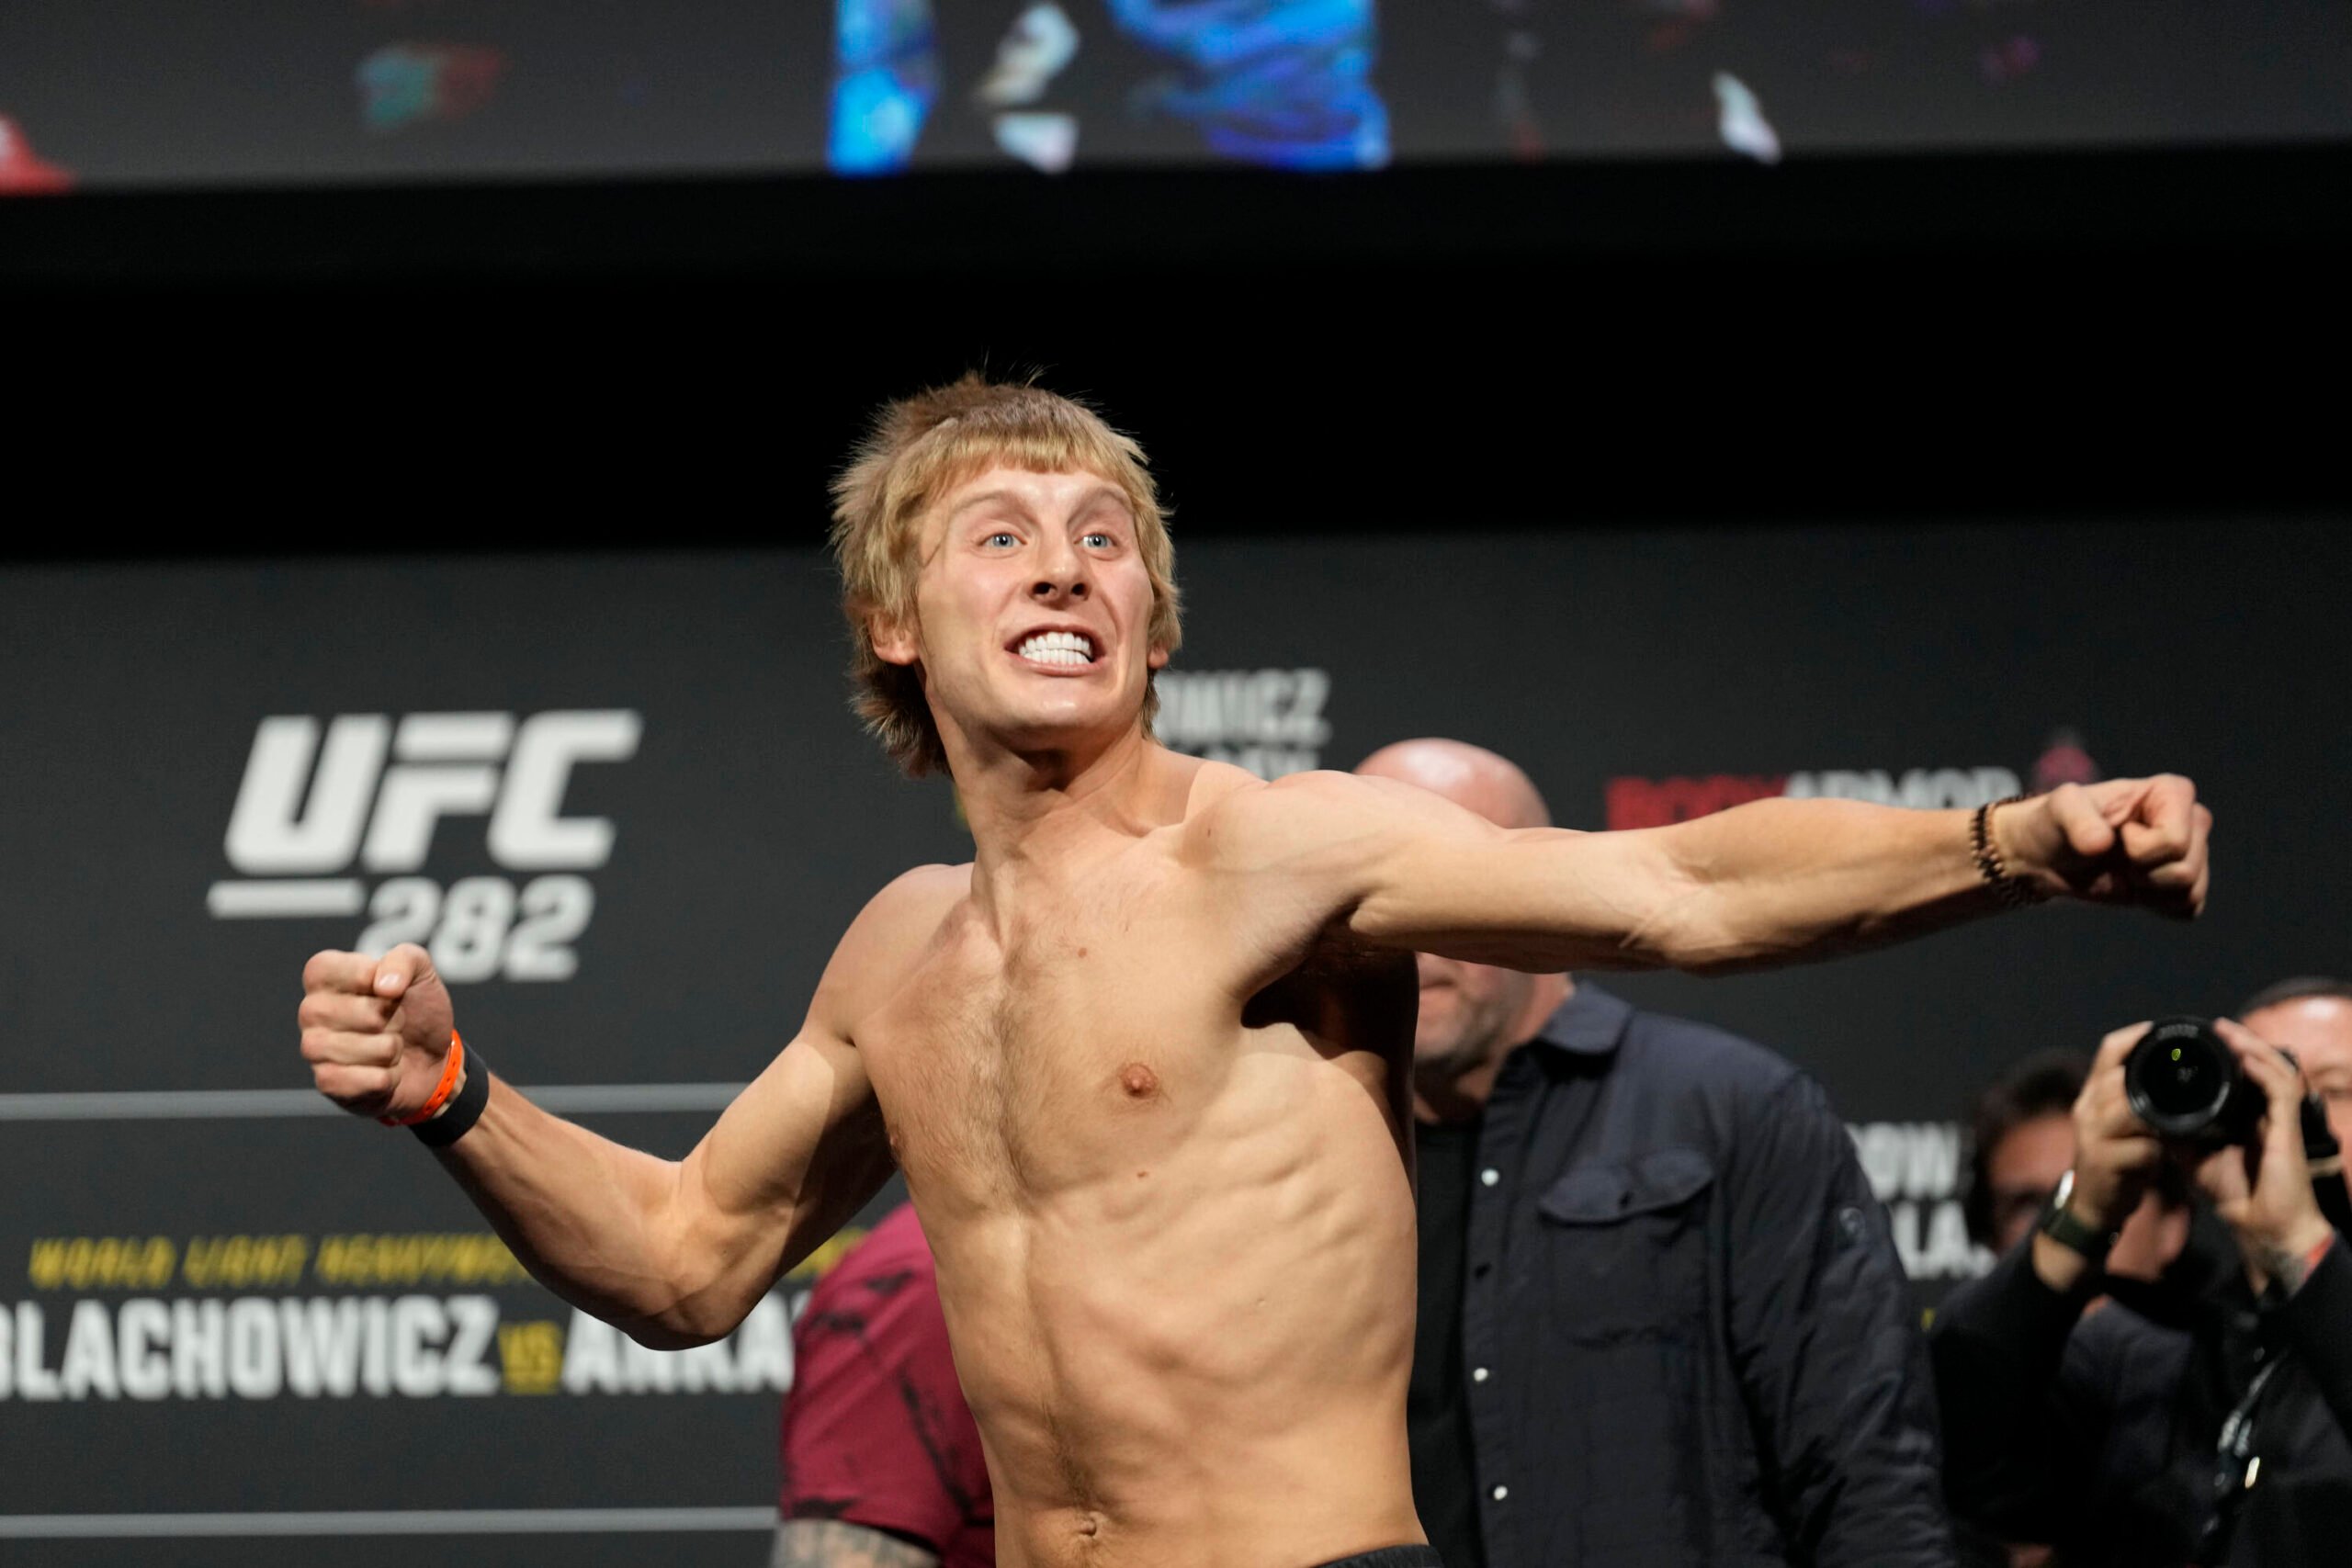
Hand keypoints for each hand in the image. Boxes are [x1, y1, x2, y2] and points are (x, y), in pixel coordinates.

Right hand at [298, 944, 458, 1120]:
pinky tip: (382, 1071)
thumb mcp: (421, 972)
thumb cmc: (416, 1009)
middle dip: (395, 1019)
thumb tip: (384, 986)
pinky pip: (371, 1079)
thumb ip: (404, 960)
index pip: (342, 970)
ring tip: (388, 1046)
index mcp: (323, 975)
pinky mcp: (327, 1082)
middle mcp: (310, 1010)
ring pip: (373, 1048)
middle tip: (392, 1021)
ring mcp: (314, 1048)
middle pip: (368, 1014)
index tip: (389, 988)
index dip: (376, 979)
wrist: (429, 1058)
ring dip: (393, 1049)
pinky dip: (390, 1077)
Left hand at [1992, 777, 2210, 917]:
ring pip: (2190, 890)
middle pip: (2186, 868)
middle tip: (2118, 855)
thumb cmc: (2058, 823)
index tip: (2118, 833)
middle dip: (2143, 873)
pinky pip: (2190, 907)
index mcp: (2172, 791)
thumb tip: (2101, 844)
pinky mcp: (2185, 882)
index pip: (2175, 839)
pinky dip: (2158, 905)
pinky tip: (2136, 887)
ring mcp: (2192, 851)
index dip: (2141, 848)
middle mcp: (2191, 819)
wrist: (2049, 857)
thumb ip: (2077, 818)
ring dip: (2149, 891)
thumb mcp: (2059, 809)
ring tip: (2125, 869)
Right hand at [2067, 1022, 2168, 1230]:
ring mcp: (2092, 1134)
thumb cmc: (2119, 1160)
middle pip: (2118, 1076)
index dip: (2135, 1036)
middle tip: (2195, 1074)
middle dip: (2156, 1075)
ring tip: (2187, 1118)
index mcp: (2093, 1094)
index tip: (2163, 1030)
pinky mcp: (2104, 1162)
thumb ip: (2142, 1100)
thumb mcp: (2123, 1124)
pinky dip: (2161, 1150)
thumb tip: (2182, 1077)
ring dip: (2160, 1115)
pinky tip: (2171, 1154)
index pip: (2108, 1050)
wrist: (2094, 1205)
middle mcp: (2087, 1108)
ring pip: (2130, 1109)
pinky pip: (2141, 1148)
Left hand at [2194, 1019, 2333, 1289]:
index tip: (2203, 1041)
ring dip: (2251, 1047)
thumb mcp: (2194, 1156)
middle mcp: (2265, 1113)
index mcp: (2246, 1116)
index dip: (2228, 1055)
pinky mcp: (2289, 1128)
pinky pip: (2280, 1090)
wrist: (2260, 1225)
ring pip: (2274, 1069)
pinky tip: (2245, 1057)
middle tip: (2217, 1027)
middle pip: (2261, 1066)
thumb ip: (2177, 1132)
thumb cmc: (2235, 1193)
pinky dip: (2263, 1070)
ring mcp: (2279, 1119)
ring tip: (2228, 1032)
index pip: (2243, 1076)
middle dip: (2241, 1043)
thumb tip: (2149, 1114)